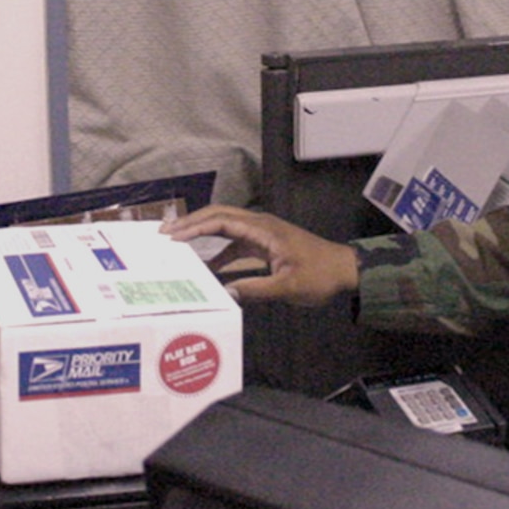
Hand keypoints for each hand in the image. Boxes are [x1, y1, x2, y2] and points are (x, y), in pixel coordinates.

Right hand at [164, 205, 359, 305]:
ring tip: (177, 245)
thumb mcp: (288, 287)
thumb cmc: (320, 276)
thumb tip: (224, 292)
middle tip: (164, 235)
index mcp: (264, 229)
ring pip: (225, 226)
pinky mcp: (265, 244)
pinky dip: (217, 250)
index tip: (173, 237)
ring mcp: (262, 233)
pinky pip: (234, 241)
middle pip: (219, 216)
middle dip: (191, 223)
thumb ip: (256, 289)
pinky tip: (206, 267)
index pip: (221, 221)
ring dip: (201, 233)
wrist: (344, 270)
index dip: (195, 227)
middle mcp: (260, 225)